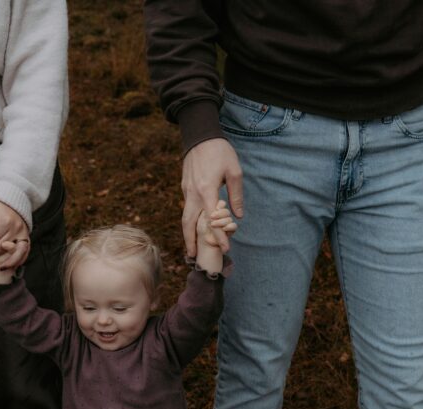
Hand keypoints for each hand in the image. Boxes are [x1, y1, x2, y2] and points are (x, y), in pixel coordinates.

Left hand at [0, 198, 29, 268]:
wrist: (11, 198)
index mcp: (5, 222)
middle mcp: (16, 228)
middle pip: (2, 248)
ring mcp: (23, 232)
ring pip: (18, 252)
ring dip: (10, 262)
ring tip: (0, 269)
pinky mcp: (26, 235)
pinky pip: (26, 250)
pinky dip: (20, 259)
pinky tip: (12, 265)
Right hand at [181, 138, 243, 256]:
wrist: (199, 136)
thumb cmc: (220, 152)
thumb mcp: (234, 171)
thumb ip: (236, 195)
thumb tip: (237, 216)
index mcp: (206, 190)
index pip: (211, 220)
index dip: (218, 236)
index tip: (225, 248)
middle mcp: (193, 194)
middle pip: (189, 224)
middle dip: (191, 242)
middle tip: (194, 257)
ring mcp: (186, 191)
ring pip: (185, 217)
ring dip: (187, 234)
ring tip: (191, 248)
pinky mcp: (185, 187)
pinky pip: (187, 208)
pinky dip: (189, 221)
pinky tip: (194, 228)